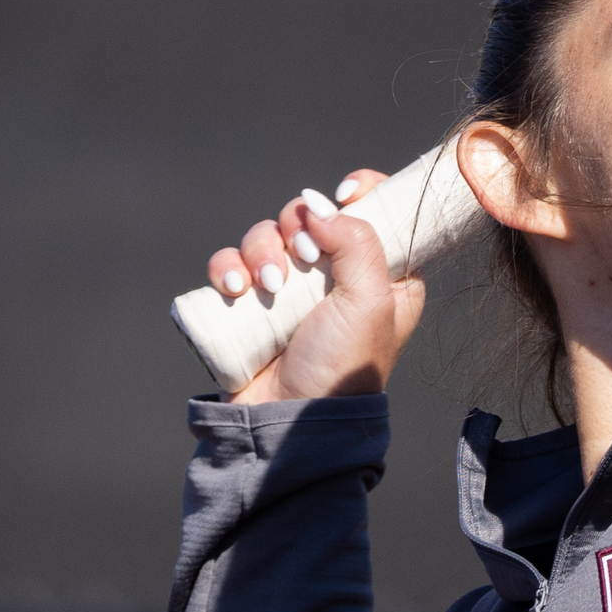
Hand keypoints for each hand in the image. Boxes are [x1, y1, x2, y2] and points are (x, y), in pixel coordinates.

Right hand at [204, 169, 424, 403]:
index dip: (357, 192)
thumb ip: (357, 242)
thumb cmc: (343, 366)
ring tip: (267, 287)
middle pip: (310, 215)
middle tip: (301, 257)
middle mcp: (337, 274)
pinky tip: (236, 289)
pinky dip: (228, 267)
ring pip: (267, 235)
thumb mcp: (370, 301)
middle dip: (296, 227)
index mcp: (382, 271)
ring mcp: (292, 288)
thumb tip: (321, 202)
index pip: (375, 207)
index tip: (343, 197)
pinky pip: (232, 264)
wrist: (291, 419)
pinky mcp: (251, 303)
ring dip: (261, 251)